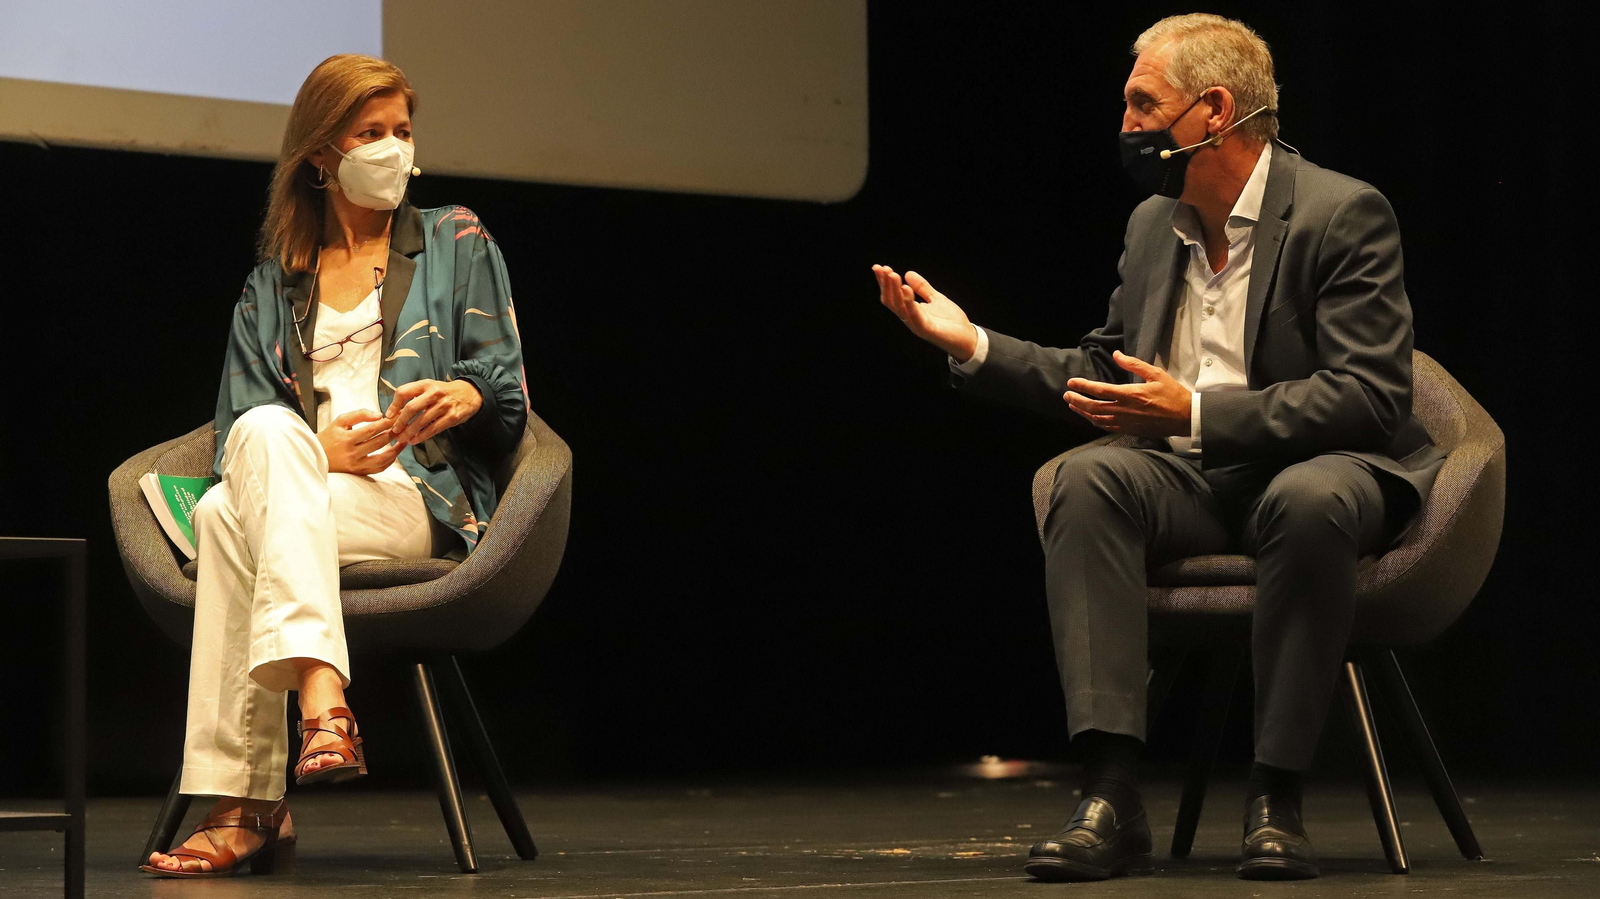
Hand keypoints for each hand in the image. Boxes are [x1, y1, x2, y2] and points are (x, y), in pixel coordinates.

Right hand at [318, 410, 403, 474]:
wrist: (317, 455)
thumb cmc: (330, 436)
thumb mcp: (340, 421)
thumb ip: (359, 414)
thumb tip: (379, 415)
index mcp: (347, 439)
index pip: (372, 429)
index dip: (387, 423)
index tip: (397, 417)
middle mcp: (352, 453)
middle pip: (378, 442)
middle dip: (393, 433)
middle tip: (403, 426)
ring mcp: (356, 465)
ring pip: (381, 458)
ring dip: (396, 450)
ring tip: (403, 440)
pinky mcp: (359, 472)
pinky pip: (378, 469)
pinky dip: (389, 461)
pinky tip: (395, 453)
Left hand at [385, 378, 481, 445]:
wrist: (470, 393)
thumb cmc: (445, 392)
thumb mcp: (430, 387)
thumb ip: (415, 396)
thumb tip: (395, 411)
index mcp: (426, 384)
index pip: (404, 392)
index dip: (394, 405)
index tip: (389, 415)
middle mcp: (434, 393)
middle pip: (411, 408)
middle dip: (400, 421)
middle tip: (394, 431)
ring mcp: (444, 406)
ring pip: (421, 421)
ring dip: (409, 432)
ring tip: (402, 438)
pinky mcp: (452, 417)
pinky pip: (433, 429)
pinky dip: (422, 436)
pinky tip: (415, 440)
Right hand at [873, 265, 978, 361]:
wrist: (967, 338)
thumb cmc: (950, 321)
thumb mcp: (935, 298)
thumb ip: (922, 287)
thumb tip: (908, 273)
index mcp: (910, 311)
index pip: (892, 296)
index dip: (884, 282)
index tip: (878, 267)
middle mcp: (910, 318)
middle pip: (892, 301)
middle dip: (886, 285)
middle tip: (883, 269)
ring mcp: (917, 325)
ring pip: (900, 308)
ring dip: (895, 291)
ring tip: (893, 275)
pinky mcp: (927, 330)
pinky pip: (915, 317)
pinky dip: (909, 303)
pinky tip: (906, 290)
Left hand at [1064, 351, 1192, 436]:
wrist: (1186, 417)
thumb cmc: (1172, 394)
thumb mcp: (1155, 374)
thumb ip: (1134, 364)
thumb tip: (1116, 355)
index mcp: (1130, 394)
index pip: (1099, 390)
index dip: (1082, 386)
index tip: (1071, 383)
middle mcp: (1124, 410)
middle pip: (1093, 407)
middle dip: (1077, 400)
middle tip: (1067, 394)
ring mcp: (1126, 423)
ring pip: (1097, 419)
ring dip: (1083, 412)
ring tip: (1073, 405)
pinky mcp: (1130, 430)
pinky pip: (1107, 427)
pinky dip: (1095, 422)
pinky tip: (1090, 417)